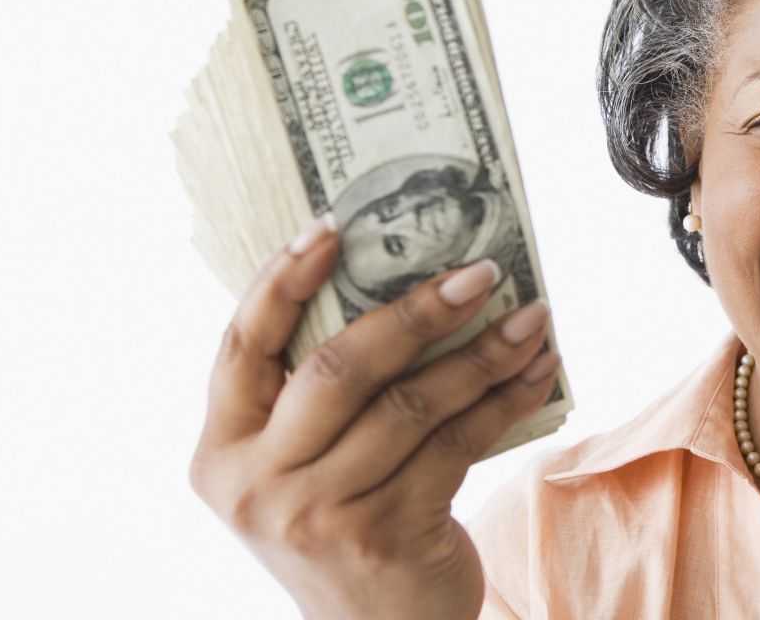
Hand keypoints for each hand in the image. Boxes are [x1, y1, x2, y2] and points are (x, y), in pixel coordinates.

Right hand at [188, 215, 560, 619]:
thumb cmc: (345, 522)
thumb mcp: (303, 466)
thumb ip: (320, 395)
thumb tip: (405, 281)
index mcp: (223, 449)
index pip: (241, 344)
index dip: (282, 278)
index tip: (333, 223)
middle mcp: (257, 484)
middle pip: (338, 367)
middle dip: (417, 310)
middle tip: (480, 270)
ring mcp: (318, 514)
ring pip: (410, 405)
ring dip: (481, 353)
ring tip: (531, 316)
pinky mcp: (385, 536)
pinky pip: (457, 445)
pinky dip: (504, 400)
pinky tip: (537, 371)